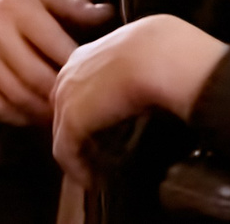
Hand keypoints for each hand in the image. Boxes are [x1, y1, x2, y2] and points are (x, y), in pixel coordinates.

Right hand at [0, 0, 115, 124]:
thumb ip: (70, 4)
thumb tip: (106, 14)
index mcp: (18, 6)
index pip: (54, 44)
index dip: (76, 65)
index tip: (93, 74)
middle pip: (35, 76)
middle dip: (60, 95)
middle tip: (79, 102)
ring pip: (15, 95)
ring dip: (41, 111)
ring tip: (60, 114)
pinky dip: (16, 116)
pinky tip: (32, 115)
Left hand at [51, 17, 229, 183]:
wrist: (161, 55)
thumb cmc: (166, 49)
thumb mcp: (146, 53)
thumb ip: (134, 70)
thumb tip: (148, 89)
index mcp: (87, 53)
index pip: (76, 87)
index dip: (88, 111)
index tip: (102, 131)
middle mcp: (71, 71)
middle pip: (64, 108)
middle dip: (78, 132)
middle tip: (97, 155)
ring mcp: (67, 94)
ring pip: (63, 131)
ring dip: (78, 153)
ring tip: (96, 172)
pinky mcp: (71, 119)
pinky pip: (65, 151)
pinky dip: (78, 169)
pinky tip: (93, 180)